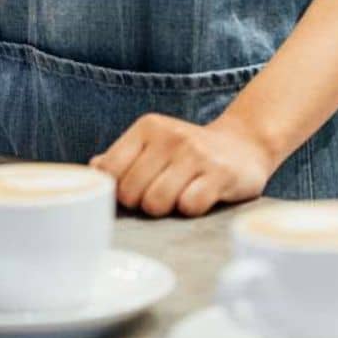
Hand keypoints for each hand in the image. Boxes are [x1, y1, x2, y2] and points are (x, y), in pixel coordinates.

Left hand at [90, 112, 277, 217]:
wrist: (244, 145)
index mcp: (147, 127)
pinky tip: (200, 198)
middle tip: (161, 195)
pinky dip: (191, 210)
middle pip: (131, 193)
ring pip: (157, 202)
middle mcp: (170, 136)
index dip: (118, 191)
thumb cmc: (188, 153)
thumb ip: (122, 158)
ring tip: (179, 196)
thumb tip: (93, 169)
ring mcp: (195, 153)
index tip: (134, 191)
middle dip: (143, 204)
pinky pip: (189, 206)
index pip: (110, 172)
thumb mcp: (153, 146)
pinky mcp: (220, 174)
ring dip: (167, 209)